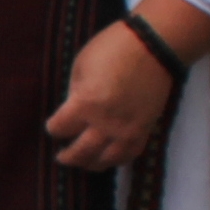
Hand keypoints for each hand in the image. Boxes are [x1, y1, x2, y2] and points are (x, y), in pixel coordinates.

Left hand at [46, 1, 204, 172]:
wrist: (155, 45)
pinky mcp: (146, 127)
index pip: (60, 129)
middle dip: (68, 156)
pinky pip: (130, 153)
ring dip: (91, 163)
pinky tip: (108, 158)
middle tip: (61, 157)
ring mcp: (128, 128)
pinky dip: (117, 159)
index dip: (54, 128)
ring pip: (106, 160)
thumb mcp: (81, 67)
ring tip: (83, 162)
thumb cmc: (113, 48)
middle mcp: (106, 123)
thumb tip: (71, 110)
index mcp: (86, 104)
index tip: (54, 126)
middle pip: (81, 152)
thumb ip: (74, 93)